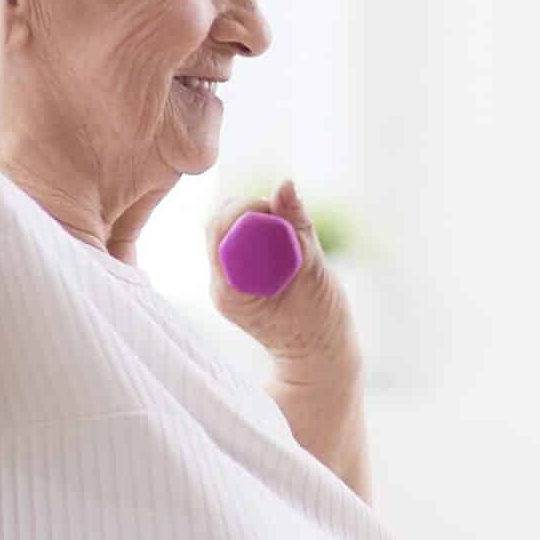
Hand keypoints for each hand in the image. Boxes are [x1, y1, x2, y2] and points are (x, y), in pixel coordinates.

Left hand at [206, 184, 359, 378]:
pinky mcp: (241, 279)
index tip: (276, 208)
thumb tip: (285, 183)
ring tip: (287, 228)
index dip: (245, 209)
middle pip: (218, 226)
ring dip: (255, 219)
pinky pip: (241, 243)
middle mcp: (221, 285)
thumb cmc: (320, 322)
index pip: (219, 230)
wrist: (319, 357)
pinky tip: (283, 238)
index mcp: (230, 290)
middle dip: (248, 209)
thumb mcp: (314, 270)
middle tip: (283, 213)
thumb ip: (298, 225)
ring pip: (228, 231)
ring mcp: (229, 283)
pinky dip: (261, 231)